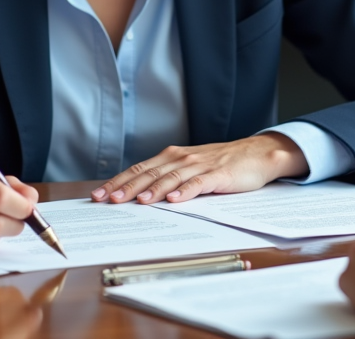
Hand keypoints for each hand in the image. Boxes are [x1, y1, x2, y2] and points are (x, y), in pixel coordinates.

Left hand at [90, 133, 308, 204]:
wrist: (256, 154)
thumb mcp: (189, 168)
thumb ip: (167, 178)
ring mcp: (199, 166)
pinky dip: (185, 191)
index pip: (138, 169)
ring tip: (137, 201)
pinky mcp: (218, 174)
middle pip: (149, 173)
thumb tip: (136, 196)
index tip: (98, 195)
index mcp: (171, 157)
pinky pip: (198, 183)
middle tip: (108, 200)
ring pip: (170, 178)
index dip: (117, 182)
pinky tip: (173, 200)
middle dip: (126, 187)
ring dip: (152, 190)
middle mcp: (181, 158)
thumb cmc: (220, 164)